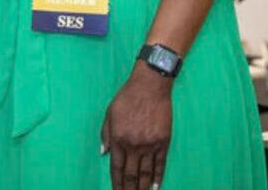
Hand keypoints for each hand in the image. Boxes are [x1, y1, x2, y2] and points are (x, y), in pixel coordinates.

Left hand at [100, 62, 172, 189]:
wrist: (150, 87)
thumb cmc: (126, 98)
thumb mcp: (109, 114)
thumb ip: (105, 134)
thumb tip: (104, 152)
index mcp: (118, 138)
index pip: (116, 167)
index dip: (116, 182)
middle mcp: (133, 145)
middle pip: (131, 174)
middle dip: (129, 189)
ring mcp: (150, 145)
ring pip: (146, 173)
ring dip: (142, 187)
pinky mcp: (163, 142)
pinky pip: (160, 164)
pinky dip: (158, 177)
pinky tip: (156, 187)